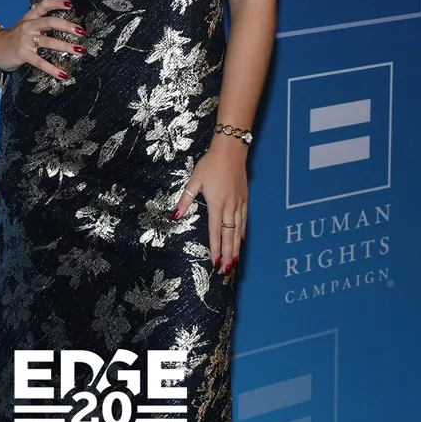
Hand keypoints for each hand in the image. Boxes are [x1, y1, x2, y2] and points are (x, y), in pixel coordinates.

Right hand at [0, 0, 85, 80]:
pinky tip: (63, 74)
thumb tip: (65, 26)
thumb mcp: (25, 26)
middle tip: (81, 31)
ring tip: (79, 50)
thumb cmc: (13, 38)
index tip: (70, 5)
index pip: (43, 5)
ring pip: (49, 42)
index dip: (57, 3)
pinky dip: (53, 69)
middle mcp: (28, 27)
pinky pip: (40, 62)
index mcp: (30, 18)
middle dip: (67, 26)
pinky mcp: (23, 54)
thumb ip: (41, 24)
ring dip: (66, 46)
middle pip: (50, 22)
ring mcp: (25, 40)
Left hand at [172, 135, 247, 276]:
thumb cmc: (210, 164)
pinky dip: (243, 233)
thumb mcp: (194, 180)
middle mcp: (229, 207)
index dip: (215, 248)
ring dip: (236, 248)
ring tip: (234, 262)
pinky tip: (241, 241)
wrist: (231, 150)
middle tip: (226, 271)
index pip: (215, 231)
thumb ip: (185, 200)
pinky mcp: (245, 199)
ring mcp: (239, 204)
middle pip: (229, 236)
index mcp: (216, 204)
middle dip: (227, 254)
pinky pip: (244, 221)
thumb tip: (175, 216)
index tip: (214, 263)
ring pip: (238, 230)